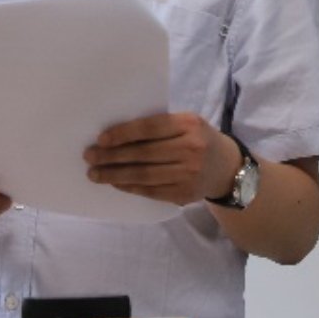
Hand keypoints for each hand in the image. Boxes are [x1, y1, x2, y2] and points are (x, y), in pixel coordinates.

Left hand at [84, 113, 236, 205]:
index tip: (101, 139)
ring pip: (144, 175)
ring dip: (115, 175)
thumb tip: (117, 135)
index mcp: (189, 125)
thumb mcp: (186, 124)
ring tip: (96, 174)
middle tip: (90, 157)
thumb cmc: (198, 139)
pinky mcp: (184, 193)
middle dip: (112, 156)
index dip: (123, 134)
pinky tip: (116, 183)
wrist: (227, 167)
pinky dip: (130, 187)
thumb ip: (160, 127)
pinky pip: (150, 190)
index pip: (150, 128)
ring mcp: (188, 174)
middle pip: (143, 154)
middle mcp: (190, 150)